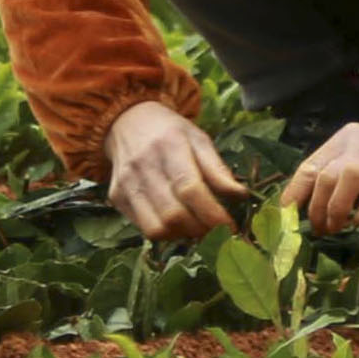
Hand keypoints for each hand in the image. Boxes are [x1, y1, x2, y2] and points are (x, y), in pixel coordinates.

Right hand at [102, 101, 248, 241]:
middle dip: (201, 230)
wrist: (127, 122)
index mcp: (169, 145)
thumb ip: (218, 169)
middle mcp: (143, 165)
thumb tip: (241, 196)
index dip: (213, 214)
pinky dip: (167, 233)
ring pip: (157, 229)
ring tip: (197, 227)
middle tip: (217, 230)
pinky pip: (144, 229)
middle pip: (173, 214)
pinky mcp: (117, 198)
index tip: (231, 226)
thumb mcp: (198, 139)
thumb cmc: (170, 133)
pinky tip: (178, 222)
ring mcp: (126, 183)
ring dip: (183, 236)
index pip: (190, 189)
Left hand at [287, 120, 358, 232]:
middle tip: (319, 230)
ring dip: (337, 208)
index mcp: (345, 139)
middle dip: (317, 208)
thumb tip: (303, 208)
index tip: (288, 216)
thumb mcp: (358, 162)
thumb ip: (334, 177)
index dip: (296, 193)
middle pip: (327, 175)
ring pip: (350, 177)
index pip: (310, 165)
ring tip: (335, 228)